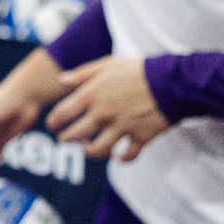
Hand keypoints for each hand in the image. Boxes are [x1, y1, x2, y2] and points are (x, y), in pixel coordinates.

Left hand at [45, 57, 168, 161]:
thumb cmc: (137, 69)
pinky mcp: (140, 138)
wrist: (172, 81)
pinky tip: (118, 155)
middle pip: (74, 135)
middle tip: (64, 139)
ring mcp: (121, 128)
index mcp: (91, 95)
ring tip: (87, 147)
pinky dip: (121, 159)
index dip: (52, 122)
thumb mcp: (106, 65)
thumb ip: (82, 74)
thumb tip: (61, 80)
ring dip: (89, 152)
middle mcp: (102, 114)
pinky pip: (127, 156)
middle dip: (65, 139)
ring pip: (97, 151)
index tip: (51, 126)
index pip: (61, 114)